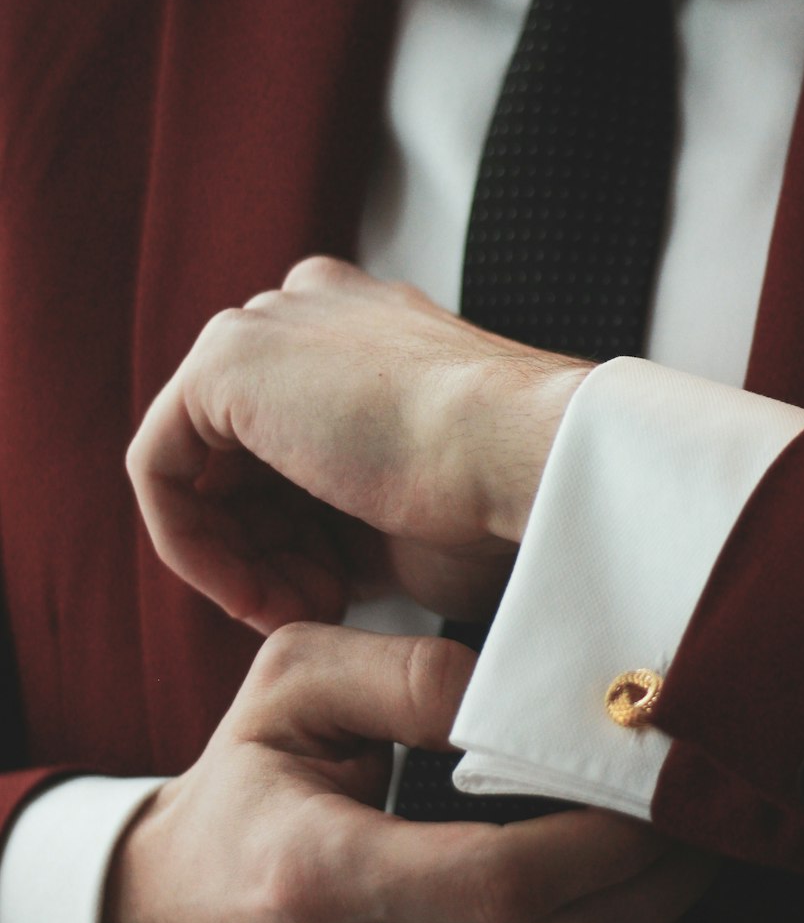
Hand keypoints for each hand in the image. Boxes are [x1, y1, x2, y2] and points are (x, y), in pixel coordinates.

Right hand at [102, 624, 717, 922]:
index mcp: (319, 872)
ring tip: (671, 868)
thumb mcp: (289, 686)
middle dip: (658, 887)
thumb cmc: (243, 789)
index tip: (654, 788)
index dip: (605, 837)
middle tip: (696, 821)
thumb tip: (511, 692)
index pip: (504, 876)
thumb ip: (402, 674)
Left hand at [126, 257, 591, 631]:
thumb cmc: (499, 489)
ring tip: (303, 610)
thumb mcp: (412, 496)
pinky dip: (191, 544)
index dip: (298, 536)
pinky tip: (250, 592)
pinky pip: (160, 466)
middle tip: (317, 609)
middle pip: (240, 458)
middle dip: (268, 550)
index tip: (337, 597)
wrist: (523, 453)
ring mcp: (267, 325)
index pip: (288, 445)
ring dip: (239, 560)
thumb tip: (315, 566)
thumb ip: (348, 504)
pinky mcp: (224, 360)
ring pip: (199, 468)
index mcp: (363, 328)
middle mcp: (308, 312)